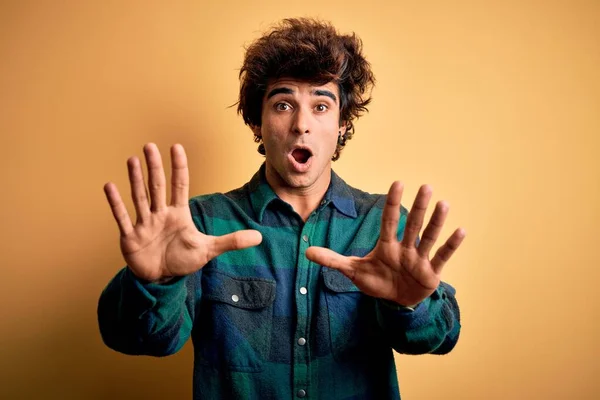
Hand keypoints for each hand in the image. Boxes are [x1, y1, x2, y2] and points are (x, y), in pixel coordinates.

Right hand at [103, 143, 261, 281]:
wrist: (161, 278)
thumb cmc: (182, 259)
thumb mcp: (209, 250)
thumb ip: (231, 241)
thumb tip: (259, 237)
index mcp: (178, 213)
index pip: (179, 185)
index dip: (179, 167)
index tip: (176, 147)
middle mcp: (160, 214)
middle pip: (157, 186)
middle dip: (154, 167)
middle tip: (150, 145)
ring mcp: (144, 223)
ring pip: (140, 197)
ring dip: (135, 179)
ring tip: (132, 159)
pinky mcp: (131, 236)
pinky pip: (122, 217)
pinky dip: (116, 204)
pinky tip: (109, 186)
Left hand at [305, 182, 464, 306]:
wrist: (395, 303)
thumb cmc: (377, 282)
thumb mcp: (353, 272)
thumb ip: (333, 260)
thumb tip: (307, 252)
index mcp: (387, 245)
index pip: (389, 221)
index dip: (392, 203)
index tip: (397, 183)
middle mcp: (405, 248)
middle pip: (412, 225)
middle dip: (418, 207)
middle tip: (425, 186)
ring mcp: (419, 259)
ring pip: (428, 237)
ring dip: (436, 221)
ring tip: (443, 203)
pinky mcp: (431, 273)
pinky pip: (442, 256)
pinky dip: (451, 245)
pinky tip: (461, 230)